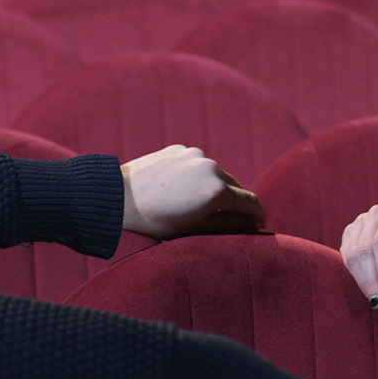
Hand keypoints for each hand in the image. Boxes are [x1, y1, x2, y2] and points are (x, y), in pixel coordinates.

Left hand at [120, 145, 265, 237]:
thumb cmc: (155, 221)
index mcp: (216, 190)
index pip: (251, 202)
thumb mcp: (194, 230)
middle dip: (235, 203)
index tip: (260, 225)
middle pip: (235, 187)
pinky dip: (196, 176)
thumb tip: (254, 224)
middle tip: (229, 220)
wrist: (117, 196)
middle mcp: (210, 167)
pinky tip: (178, 189)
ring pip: (216, 174)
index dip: (259, 215)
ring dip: (214, 188)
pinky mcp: (180, 149)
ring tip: (194, 205)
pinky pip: (197, 164)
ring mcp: (194, 154)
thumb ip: (230, 225)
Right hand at [339, 202, 377, 308]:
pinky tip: (369, 292)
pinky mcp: (351, 238)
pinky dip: (356, 278)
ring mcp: (361, 225)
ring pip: (352, 254)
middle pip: (365, 248)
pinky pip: (346, 259)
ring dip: (362, 281)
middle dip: (372, 278)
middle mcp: (377, 214)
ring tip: (377, 301)